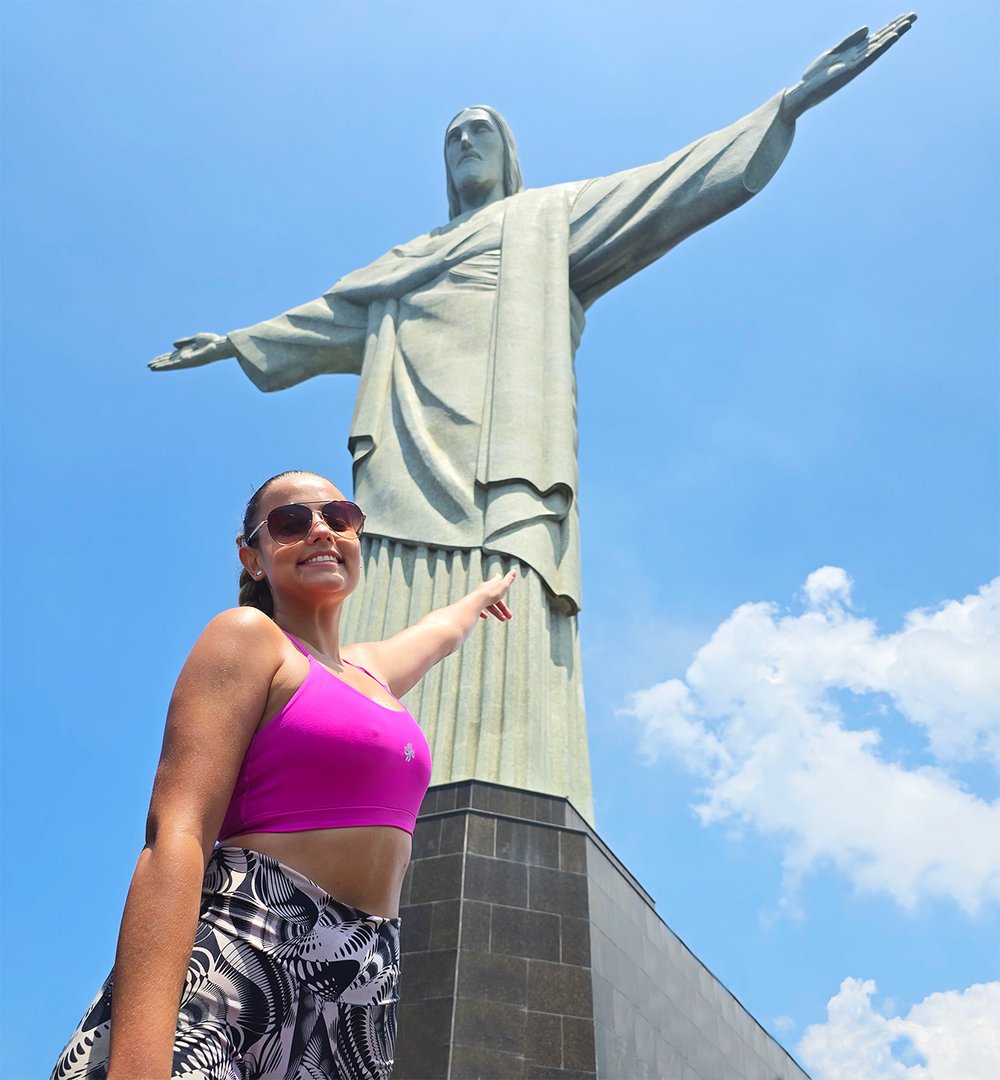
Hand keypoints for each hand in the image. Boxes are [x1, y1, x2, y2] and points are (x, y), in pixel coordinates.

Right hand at [148, 333, 231, 371]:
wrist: (219, 344)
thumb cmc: (211, 341)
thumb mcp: (195, 339)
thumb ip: (184, 342)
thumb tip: (173, 344)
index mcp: (186, 352)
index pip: (171, 356)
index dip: (162, 358)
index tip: (154, 360)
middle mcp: (186, 357)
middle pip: (169, 361)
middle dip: (159, 363)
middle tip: (149, 366)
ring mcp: (187, 360)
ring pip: (170, 364)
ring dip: (160, 366)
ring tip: (151, 368)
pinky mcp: (188, 361)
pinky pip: (175, 364)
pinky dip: (166, 366)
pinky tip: (159, 367)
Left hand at [478, 570, 515, 620]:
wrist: (476, 602)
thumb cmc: (489, 594)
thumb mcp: (503, 586)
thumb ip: (509, 579)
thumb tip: (514, 571)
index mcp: (490, 584)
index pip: (497, 581)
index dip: (500, 580)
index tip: (499, 577)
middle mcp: (483, 590)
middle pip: (495, 598)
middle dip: (503, 607)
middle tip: (509, 616)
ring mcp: (478, 598)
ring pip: (489, 605)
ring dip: (496, 612)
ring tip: (503, 619)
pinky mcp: (473, 606)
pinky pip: (479, 610)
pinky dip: (483, 613)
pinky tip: (486, 617)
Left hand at [781, 13, 915, 121]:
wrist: (803, 93)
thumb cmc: (816, 75)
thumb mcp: (833, 52)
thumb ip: (850, 41)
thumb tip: (868, 28)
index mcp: (855, 53)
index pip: (877, 37)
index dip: (891, 26)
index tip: (906, 16)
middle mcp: (858, 58)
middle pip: (881, 39)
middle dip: (897, 27)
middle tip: (915, 15)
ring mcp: (856, 64)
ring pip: (879, 46)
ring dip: (893, 34)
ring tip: (908, 23)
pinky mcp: (851, 70)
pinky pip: (869, 55)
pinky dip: (881, 46)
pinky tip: (892, 37)